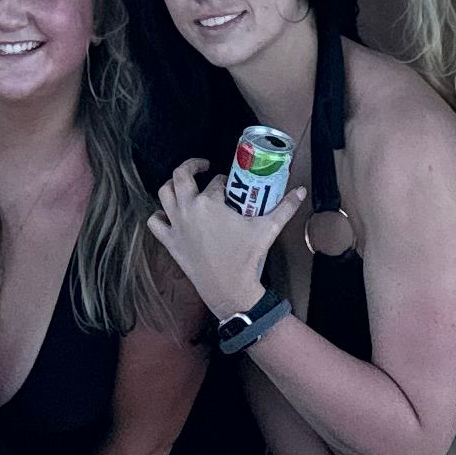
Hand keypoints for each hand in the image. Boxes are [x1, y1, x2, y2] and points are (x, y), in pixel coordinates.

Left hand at [145, 162, 299, 323]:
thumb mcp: (268, 228)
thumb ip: (285, 207)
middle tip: (204, 166)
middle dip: (193, 166)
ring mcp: (176, 224)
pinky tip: (169, 214)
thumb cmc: (247, 257)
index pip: (217, 181)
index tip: (232, 186)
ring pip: (164, 193)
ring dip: (173, 185)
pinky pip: (154, 222)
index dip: (225, 181)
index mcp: (210, 202)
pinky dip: (158, 215)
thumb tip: (301, 190)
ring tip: (184, 184)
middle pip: (182, 175)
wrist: (229, 288)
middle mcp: (188, 208)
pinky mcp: (170, 241)